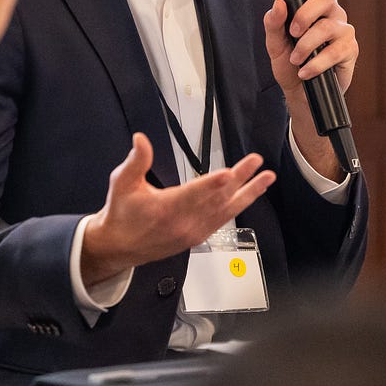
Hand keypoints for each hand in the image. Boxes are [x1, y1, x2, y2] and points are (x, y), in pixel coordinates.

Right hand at [80, 133, 274, 286]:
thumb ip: (136, 160)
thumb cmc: (122, 213)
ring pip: (226, 211)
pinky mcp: (197, 237)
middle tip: (256, 162)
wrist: (119, 246)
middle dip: (240, 179)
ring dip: (248, 193)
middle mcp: (184, 223)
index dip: (212, 183)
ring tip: (266, 178)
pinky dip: (237, 206)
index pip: (194, 194)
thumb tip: (141, 139)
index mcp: (166, 209)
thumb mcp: (122, 183)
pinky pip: (223, 220)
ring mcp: (193, 232)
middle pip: (217, 198)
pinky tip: (249, 195)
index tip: (230, 173)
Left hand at [263, 0, 358, 178]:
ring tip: (295, 59)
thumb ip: (274, 23)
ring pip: (328, 26)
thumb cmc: (289, 63)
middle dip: (304, 15)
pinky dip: (317, 63)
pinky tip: (305, 71)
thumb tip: (278, 4)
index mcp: (313, 3)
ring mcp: (343, 30)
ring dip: (307, 44)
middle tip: (292, 33)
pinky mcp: (350, 50)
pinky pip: (335, 51)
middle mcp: (332, 13)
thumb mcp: (275, 43)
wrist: (300, 93)